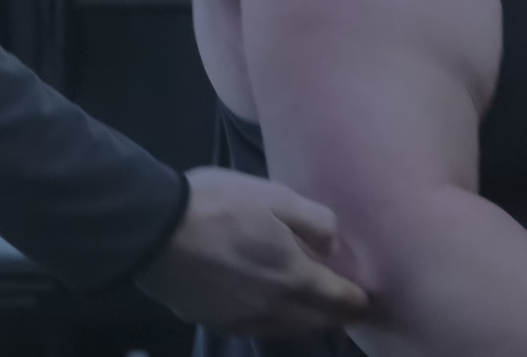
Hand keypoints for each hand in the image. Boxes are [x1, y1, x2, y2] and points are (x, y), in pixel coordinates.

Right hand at [132, 167, 369, 336]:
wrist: (156, 230)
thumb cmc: (220, 205)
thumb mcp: (276, 196)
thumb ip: (314, 220)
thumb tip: (333, 245)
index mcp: (294, 278)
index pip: (340, 299)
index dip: (359, 300)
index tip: (370, 299)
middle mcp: (274, 309)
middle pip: (317, 322)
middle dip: (337, 315)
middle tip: (348, 307)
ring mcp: (242, 320)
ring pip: (288, 330)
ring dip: (307, 321)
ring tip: (314, 310)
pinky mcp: (215, 322)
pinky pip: (257, 327)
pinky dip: (274, 320)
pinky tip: (269, 307)